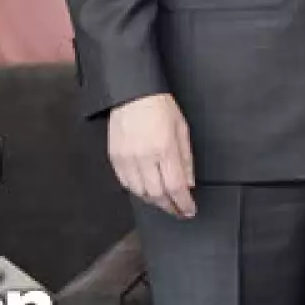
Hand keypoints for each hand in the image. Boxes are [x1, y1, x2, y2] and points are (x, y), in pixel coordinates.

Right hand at [107, 93, 195, 218]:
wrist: (132, 93)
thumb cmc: (160, 107)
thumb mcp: (182, 129)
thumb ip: (186, 159)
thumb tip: (189, 183)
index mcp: (164, 149)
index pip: (175, 187)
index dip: (183, 204)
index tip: (189, 211)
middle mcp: (144, 157)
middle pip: (157, 195)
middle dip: (170, 207)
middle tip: (179, 211)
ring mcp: (127, 159)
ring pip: (140, 193)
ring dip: (154, 202)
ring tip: (165, 202)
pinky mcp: (115, 158)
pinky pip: (126, 184)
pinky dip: (138, 192)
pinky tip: (147, 191)